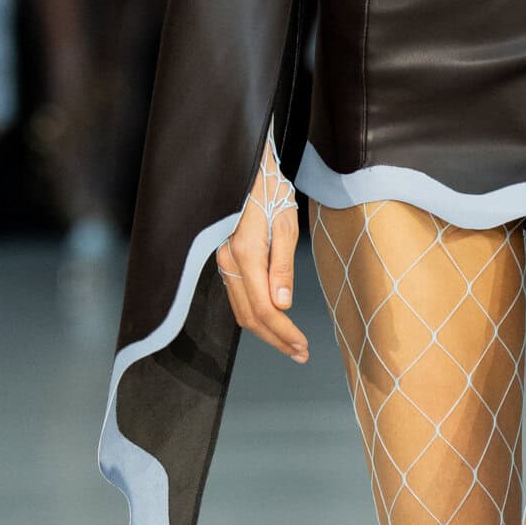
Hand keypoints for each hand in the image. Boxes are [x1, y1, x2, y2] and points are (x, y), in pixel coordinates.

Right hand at [216, 173, 307, 365]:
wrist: (247, 170)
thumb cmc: (271, 191)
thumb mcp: (286, 225)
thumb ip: (283, 267)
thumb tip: (282, 305)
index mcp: (246, 254)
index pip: (263, 309)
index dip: (283, 333)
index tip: (302, 346)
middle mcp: (229, 262)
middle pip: (249, 316)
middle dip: (276, 339)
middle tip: (300, 354)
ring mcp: (223, 262)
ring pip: (241, 310)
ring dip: (266, 331)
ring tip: (291, 344)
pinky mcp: (225, 260)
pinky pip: (238, 296)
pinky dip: (256, 314)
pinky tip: (274, 321)